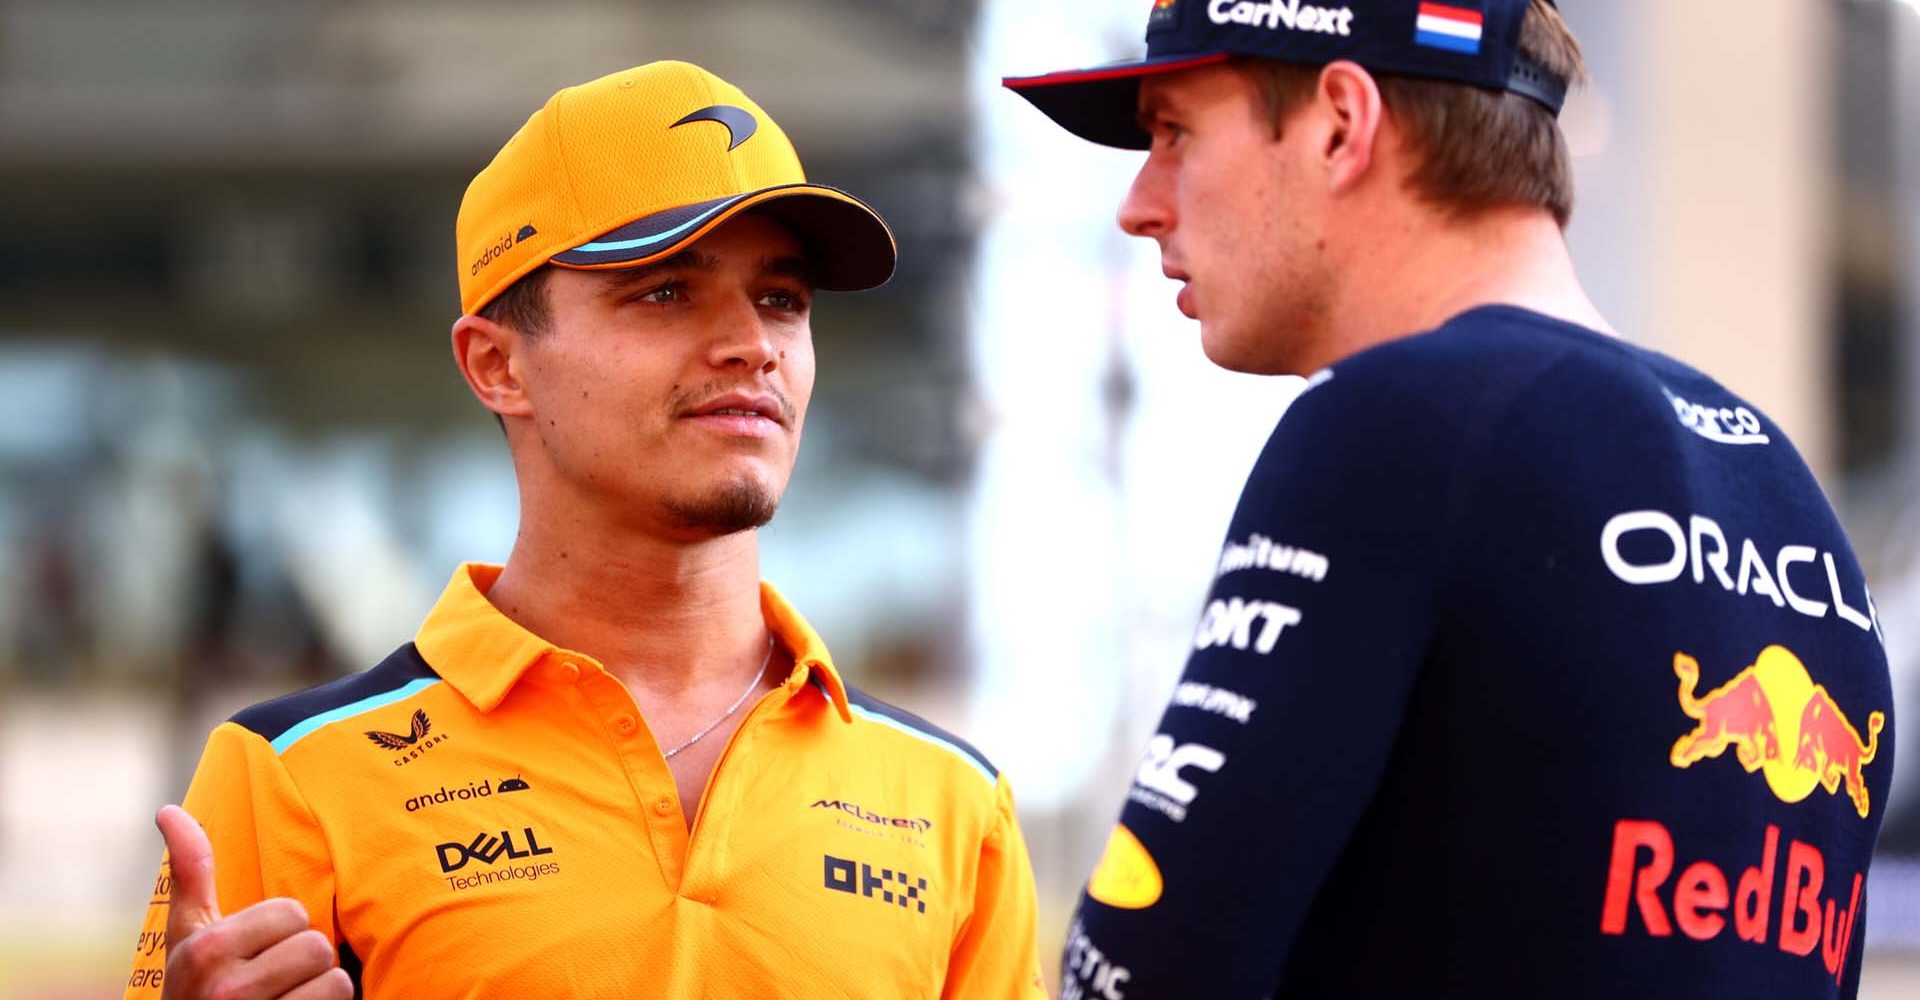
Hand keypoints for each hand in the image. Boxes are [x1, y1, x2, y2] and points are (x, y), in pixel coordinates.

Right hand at [156, 805, 353, 999]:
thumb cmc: (195, 988)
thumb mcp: (187, 935)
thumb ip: (189, 873)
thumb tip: (168, 809)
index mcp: (206, 950)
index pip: (292, 913)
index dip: (281, 932)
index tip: (255, 954)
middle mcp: (225, 990)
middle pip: (316, 947)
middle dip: (302, 964)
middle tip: (273, 984)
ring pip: (334, 982)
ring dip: (317, 993)